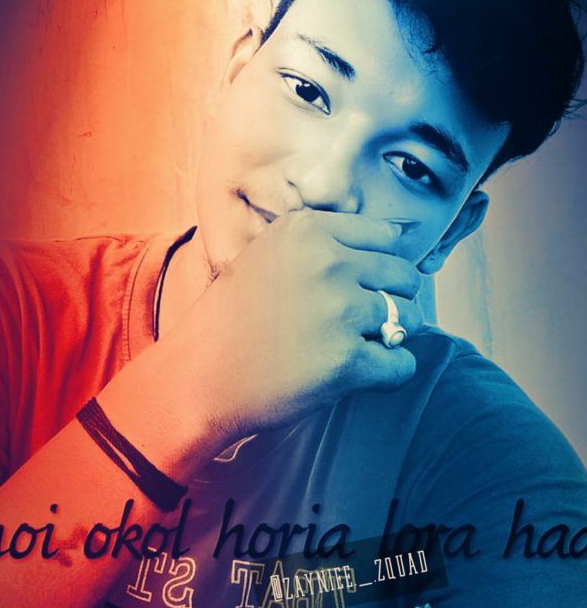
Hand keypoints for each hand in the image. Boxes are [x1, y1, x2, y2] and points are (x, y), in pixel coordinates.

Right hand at [165, 208, 422, 446]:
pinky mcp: (347, 361)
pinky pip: (402, 363)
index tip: (370, 286)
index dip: (384, 266)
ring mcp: (341, 311)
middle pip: (404, 276)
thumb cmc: (230, 320)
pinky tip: (362, 374)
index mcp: (308, 230)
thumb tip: (392, 244)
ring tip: (358, 348)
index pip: (387, 237)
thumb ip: (319, 246)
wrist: (199, 377)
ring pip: (409, 318)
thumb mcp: (267, 256)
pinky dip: (390, 371)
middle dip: (394, 300)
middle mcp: (329, 262)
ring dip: (392, 336)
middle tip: (366, 323)